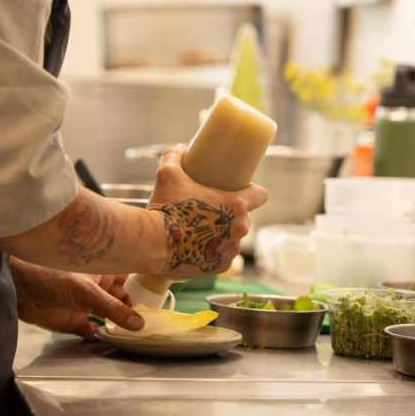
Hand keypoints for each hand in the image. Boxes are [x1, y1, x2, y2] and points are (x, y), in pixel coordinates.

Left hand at [10, 259, 143, 338]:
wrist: (18, 288)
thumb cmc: (50, 274)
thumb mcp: (86, 291)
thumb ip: (112, 308)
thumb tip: (138, 323)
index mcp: (101, 272)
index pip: (127, 279)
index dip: (141, 288)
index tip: (157, 300)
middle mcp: (96, 288)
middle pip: (121, 300)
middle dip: (132, 311)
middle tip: (147, 323)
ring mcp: (85, 306)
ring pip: (108, 316)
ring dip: (118, 325)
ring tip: (132, 334)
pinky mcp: (73, 322)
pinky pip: (92, 331)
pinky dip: (100, 335)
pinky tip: (107, 338)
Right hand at [146, 145, 267, 277]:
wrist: (153, 243)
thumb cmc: (165, 208)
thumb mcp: (168, 174)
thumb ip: (175, 156)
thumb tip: (180, 148)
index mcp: (236, 205)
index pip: (261, 195)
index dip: (253, 192)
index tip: (241, 191)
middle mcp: (240, 228)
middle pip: (244, 218)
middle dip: (232, 214)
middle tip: (212, 209)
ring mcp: (231, 249)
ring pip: (234, 238)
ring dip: (224, 234)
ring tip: (204, 229)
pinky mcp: (220, 267)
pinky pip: (222, 257)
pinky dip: (214, 253)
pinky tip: (201, 247)